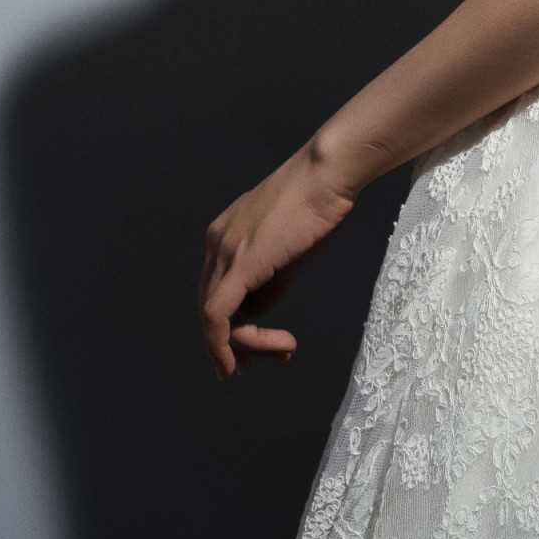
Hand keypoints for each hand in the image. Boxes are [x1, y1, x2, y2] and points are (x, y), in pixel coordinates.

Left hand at [200, 146, 358, 376]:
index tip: (259, 346)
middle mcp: (216, 243)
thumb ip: (270, 282)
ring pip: (213, 316)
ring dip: (242, 345)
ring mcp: (224, 252)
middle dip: (233, 341)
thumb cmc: (319, 204)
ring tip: (283, 349)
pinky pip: (217, 316)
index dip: (231, 324)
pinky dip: (222, 345)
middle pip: (211, 307)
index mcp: (225, 235)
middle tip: (264, 360)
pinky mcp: (239, 264)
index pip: (218, 290)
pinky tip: (237, 363)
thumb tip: (257, 313)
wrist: (328, 174)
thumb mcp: (291, 250)